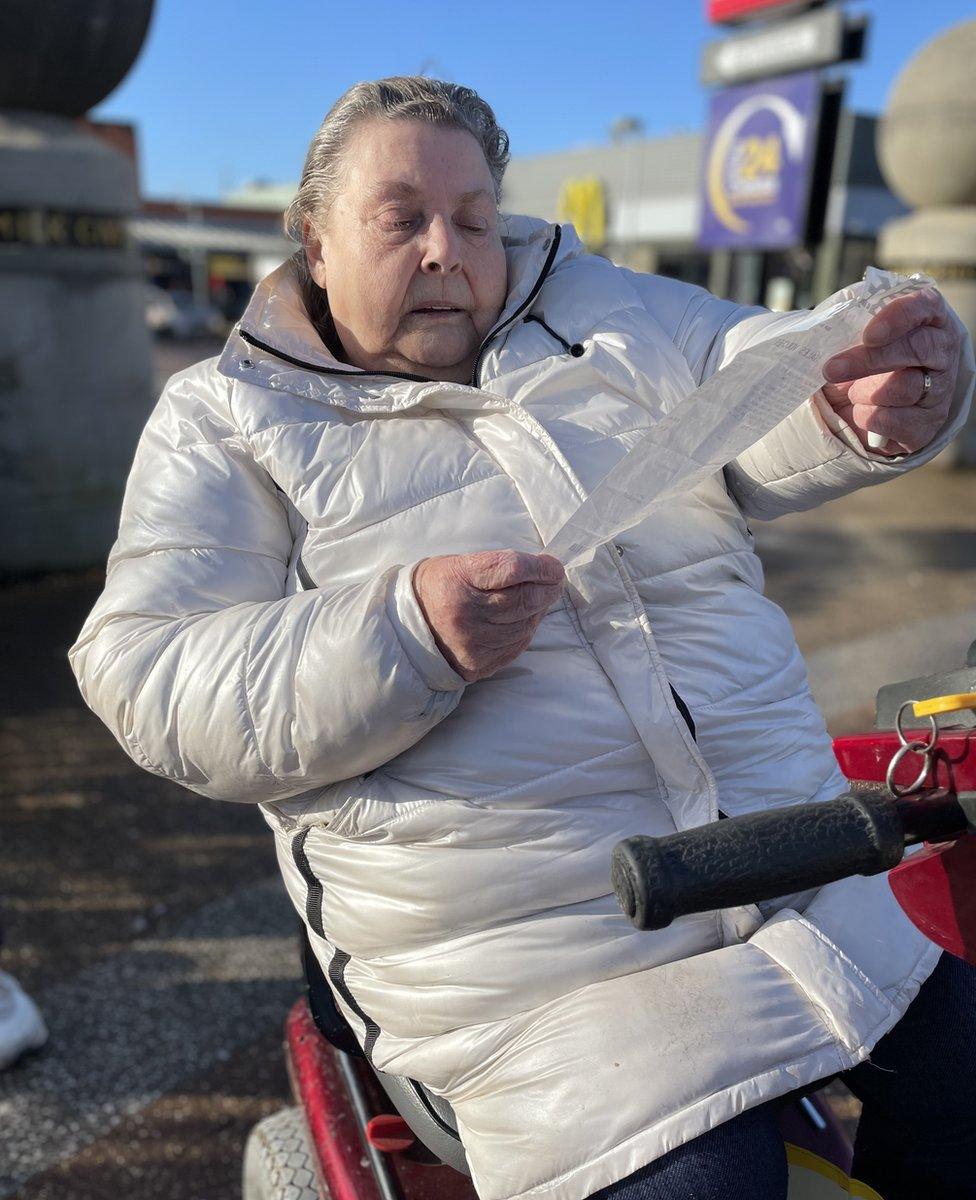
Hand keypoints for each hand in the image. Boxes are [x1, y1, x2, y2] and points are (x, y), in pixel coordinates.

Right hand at [413, 549, 564, 682]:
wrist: (406, 626)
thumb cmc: (438, 586)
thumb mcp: (459, 563)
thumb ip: (498, 565)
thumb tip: (543, 570)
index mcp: (459, 580)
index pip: (512, 569)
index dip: (540, 567)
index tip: (552, 565)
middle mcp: (466, 614)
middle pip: (524, 599)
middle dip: (548, 588)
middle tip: (555, 580)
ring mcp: (473, 643)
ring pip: (525, 624)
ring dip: (540, 610)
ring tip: (541, 598)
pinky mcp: (479, 664)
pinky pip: (517, 645)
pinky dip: (527, 629)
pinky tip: (526, 619)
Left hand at [821, 285, 959, 454]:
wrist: (855, 406)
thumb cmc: (857, 359)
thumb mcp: (852, 335)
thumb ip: (850, 324)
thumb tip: (829, 329)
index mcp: (927, 318)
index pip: (924, 307)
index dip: (898, 318)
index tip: (869, 335)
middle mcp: (941, 352)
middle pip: (916, 349)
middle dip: (870, 360)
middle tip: (831, 369)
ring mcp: (940, 390)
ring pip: (903, 388)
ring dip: (864, 392)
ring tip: (853, 392)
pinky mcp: (928, 424)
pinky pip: (894, 421)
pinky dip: (867, 416)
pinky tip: (862, 410)